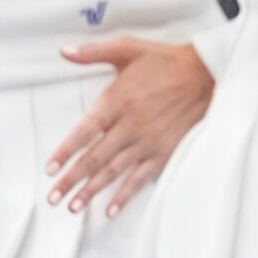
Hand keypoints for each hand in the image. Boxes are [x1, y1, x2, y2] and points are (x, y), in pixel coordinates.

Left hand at [47, 38, 215, 215]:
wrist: (206, 73)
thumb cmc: (166, 60)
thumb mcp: (128, 48)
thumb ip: (93, 52)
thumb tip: (64, 51)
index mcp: (118, 101)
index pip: (84, 132)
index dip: (65, 152)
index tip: (50, 168)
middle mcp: (130, 125)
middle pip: (94, 158)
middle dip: (71, 180)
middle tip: (53, 197)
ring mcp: (148, 142)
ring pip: (113, 171)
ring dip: (91, 191)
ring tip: (73, 207)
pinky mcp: (164, 151)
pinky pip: (140, 178)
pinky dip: (125, 195)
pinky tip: (111, 209)